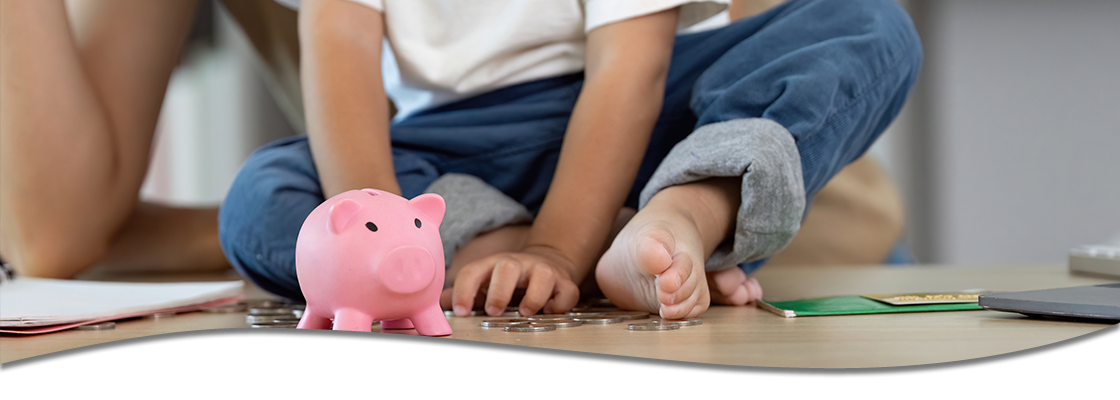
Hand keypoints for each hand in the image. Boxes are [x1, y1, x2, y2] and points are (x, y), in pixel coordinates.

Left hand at [440, 245, 580, 316]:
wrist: (549, 260)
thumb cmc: (511, 278)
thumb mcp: (486, 279)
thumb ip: (464, 292)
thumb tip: (438, 304)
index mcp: (493, 264)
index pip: (473, 271)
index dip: (463, 290)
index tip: (460, 311)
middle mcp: (519, 264)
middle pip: (507, 266)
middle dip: (499, 290)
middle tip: (493, 311)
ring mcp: (544, 271)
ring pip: (543, 275)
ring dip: (534, 296)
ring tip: (525, 312)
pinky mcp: (565, 282)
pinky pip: (567, 291)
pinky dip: (561, 303)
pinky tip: (551, 311)